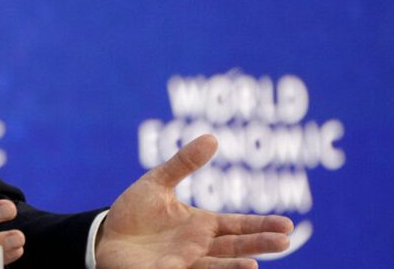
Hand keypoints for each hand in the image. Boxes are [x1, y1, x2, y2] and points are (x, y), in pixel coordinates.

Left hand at [96, 135, 292, 268]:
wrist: (106, 237)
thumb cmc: (134, 213)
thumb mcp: (158, 182)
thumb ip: (184, 163)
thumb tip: (212, 137)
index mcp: (200, 225)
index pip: (238, 226)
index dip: (261, 225)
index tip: (287, 225)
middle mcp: (197, 246)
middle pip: (235, 246)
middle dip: (259, 244)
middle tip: (285, 241)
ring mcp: (184, 262)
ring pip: (217, 265)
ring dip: (235, 266)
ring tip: (254, 263)